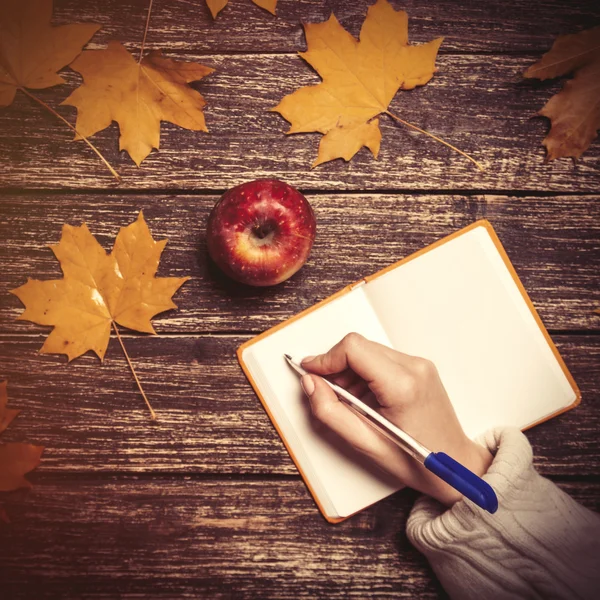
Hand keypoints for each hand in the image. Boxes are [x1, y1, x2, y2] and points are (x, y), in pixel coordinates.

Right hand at [300, 333, 492, 505]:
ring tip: (349, 402)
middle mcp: (414, 367)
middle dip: (336, 366)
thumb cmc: (416, 461)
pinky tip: (365, 399)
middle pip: (359, 347)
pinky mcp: (420, 368)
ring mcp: (420, 365)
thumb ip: (330, 411)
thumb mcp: (365, 443)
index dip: (325, 358)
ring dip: (350, 371)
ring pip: (369, 351)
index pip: (353, 348)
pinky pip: (382, 359)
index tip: (310, 372)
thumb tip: (310, 383)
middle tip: (326, 392)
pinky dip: (365, 373)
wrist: (455, 465)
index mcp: (402, 385)